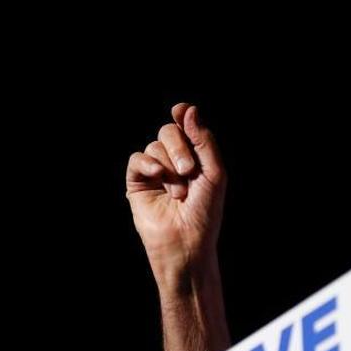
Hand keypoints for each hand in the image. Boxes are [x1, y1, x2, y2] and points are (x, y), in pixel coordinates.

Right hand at [125, 103, 226, 284]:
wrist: (187, 242)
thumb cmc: (205, 212)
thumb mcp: (213, 173)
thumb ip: (203, 140)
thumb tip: (188, 109)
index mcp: (197, 157)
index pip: (187, 126)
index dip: (183, 115)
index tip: (180, 110)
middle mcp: (175, 161)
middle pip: (169, 132)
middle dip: (179, 147)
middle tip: (188, 171)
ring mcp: (156, 171)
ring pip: (154, 147)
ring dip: (169, 167)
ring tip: (179, 193)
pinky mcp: (137, 182)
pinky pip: (137, 160)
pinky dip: (147, 164)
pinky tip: (157, 176)